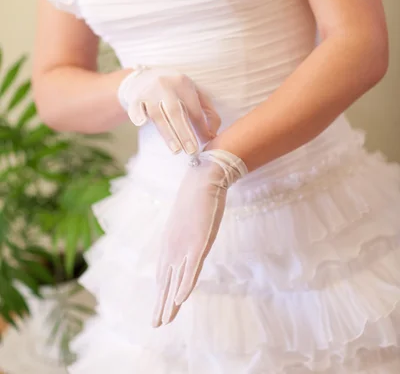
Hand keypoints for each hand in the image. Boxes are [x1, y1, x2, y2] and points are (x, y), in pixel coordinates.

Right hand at [118, 67, 220, 154]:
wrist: (143, 78)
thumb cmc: (174, 90)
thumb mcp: (193, 92)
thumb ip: (207, 110)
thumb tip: (214, 133)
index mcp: (183, 83)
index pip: (194, 108)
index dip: (201, 125)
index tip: (206, 141)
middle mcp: (166, 86)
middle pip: (176, 112)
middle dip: (184, 133)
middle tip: (192, 151)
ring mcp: (149, 92)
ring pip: (158, 114)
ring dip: (167, 133)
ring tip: (176, 150)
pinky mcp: (135, 98)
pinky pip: (136, 108)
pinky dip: (138, 115)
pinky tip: (141, 123)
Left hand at [152, 149, 247, 326]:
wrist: (203, 178)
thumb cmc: (197, 197)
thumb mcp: (189, 220)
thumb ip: (186, 234)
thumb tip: (187, 239)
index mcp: (170, 242)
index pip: (165, 273)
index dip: (161, 293)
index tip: (159, 310)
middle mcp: (173, 247)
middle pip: (166, 281)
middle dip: (161, 304)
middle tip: (155, 325)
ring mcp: (185, 245)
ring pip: (175, 280)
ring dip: (169, 303)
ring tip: (163, 321)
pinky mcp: (198, 242)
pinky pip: (191, 269)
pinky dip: (184, 286)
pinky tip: (179, 300)